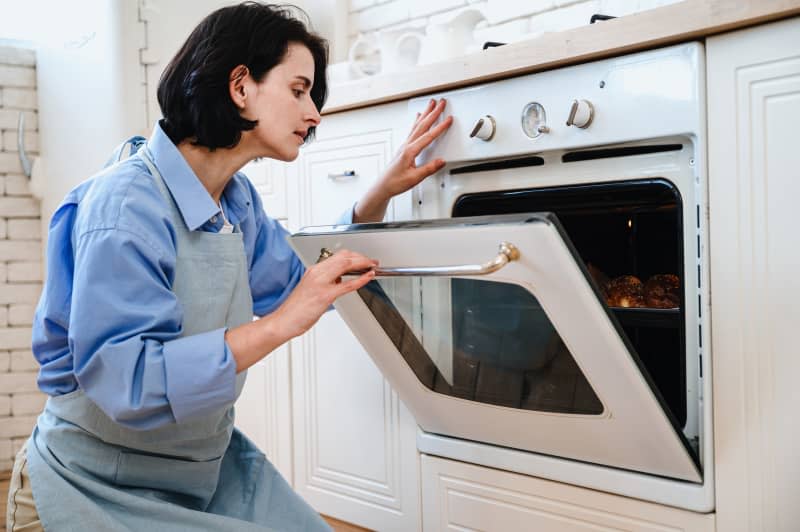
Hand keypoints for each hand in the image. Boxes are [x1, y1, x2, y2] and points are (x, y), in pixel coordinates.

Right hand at [273, 250, 376, 337]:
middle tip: (371, 261)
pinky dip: (361, 279)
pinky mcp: (324, 295)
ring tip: (372, 266)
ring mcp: (320, 283)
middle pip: (343, 256)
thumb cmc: (296, 309)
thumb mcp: (311, 289)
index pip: (337, 255)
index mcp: (313, 270)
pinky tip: (368, 277)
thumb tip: (340, 279)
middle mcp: (316, 273)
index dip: (353, 255)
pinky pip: (347, 284)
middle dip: (361, 257)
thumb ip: (326, 282)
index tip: (362, 258)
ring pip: (346, 265)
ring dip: (362, 263)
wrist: (283, 321)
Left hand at [353, 98, 453, 221]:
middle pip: (422, 125)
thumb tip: (441, 161)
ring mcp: (404, 145)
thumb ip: (429, 169)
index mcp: (410, 151)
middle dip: (433, 112)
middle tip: (441, 102)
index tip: (448, 119)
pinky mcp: (403, 148)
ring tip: (431, 103)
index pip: (428, 136)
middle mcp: (406, 145)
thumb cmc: (395, 182)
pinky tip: (418, 117)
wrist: (383, 186)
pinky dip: (417, 121)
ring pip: (417, 125)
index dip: (440, 127)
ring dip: (425, 113)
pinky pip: (412, 130)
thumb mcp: (415, 178)